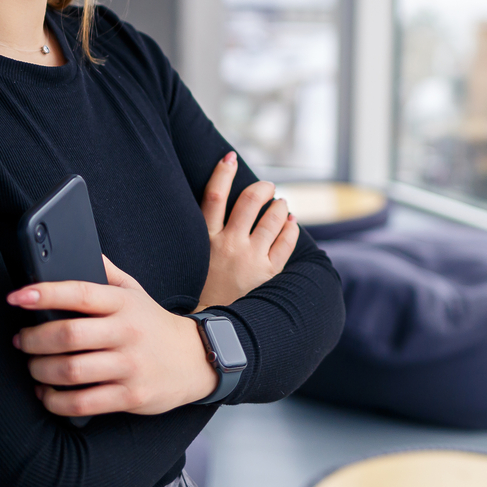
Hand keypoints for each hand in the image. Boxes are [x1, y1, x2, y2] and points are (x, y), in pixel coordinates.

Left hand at [7, 256, 216, 417]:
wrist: (195, 360)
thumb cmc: (153, 324)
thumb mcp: (135, 292)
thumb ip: (106, 272)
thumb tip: (77, 248)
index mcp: (124, 303)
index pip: (79, 292)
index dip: (44, 293)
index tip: (17, 297)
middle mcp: (127, 332)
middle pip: (68, 335)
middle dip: (33, 339)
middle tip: (21, 340)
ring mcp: (130, 366)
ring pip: (71, 371)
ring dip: (40, 370)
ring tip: (32, 366)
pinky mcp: (131, 396)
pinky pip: (83, 403)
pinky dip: (55, 401)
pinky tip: (47, 393)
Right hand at [196, 152, 298, 310]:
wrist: (213, 328)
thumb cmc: (203, 291)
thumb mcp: (195, 261)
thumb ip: (206, 235)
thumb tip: (218, 207)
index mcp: (207, 241)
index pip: (214, 197)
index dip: (222, 173)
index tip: (229, 157)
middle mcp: (230, 245)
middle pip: (249, 201)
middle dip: (262, 187)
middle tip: (267, 186)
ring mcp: (251, 258)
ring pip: (272, 218)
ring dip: (279, 205)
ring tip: (280, 203)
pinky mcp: (268, 272)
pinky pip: (286, 242)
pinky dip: (291, 228)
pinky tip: (291, 222)